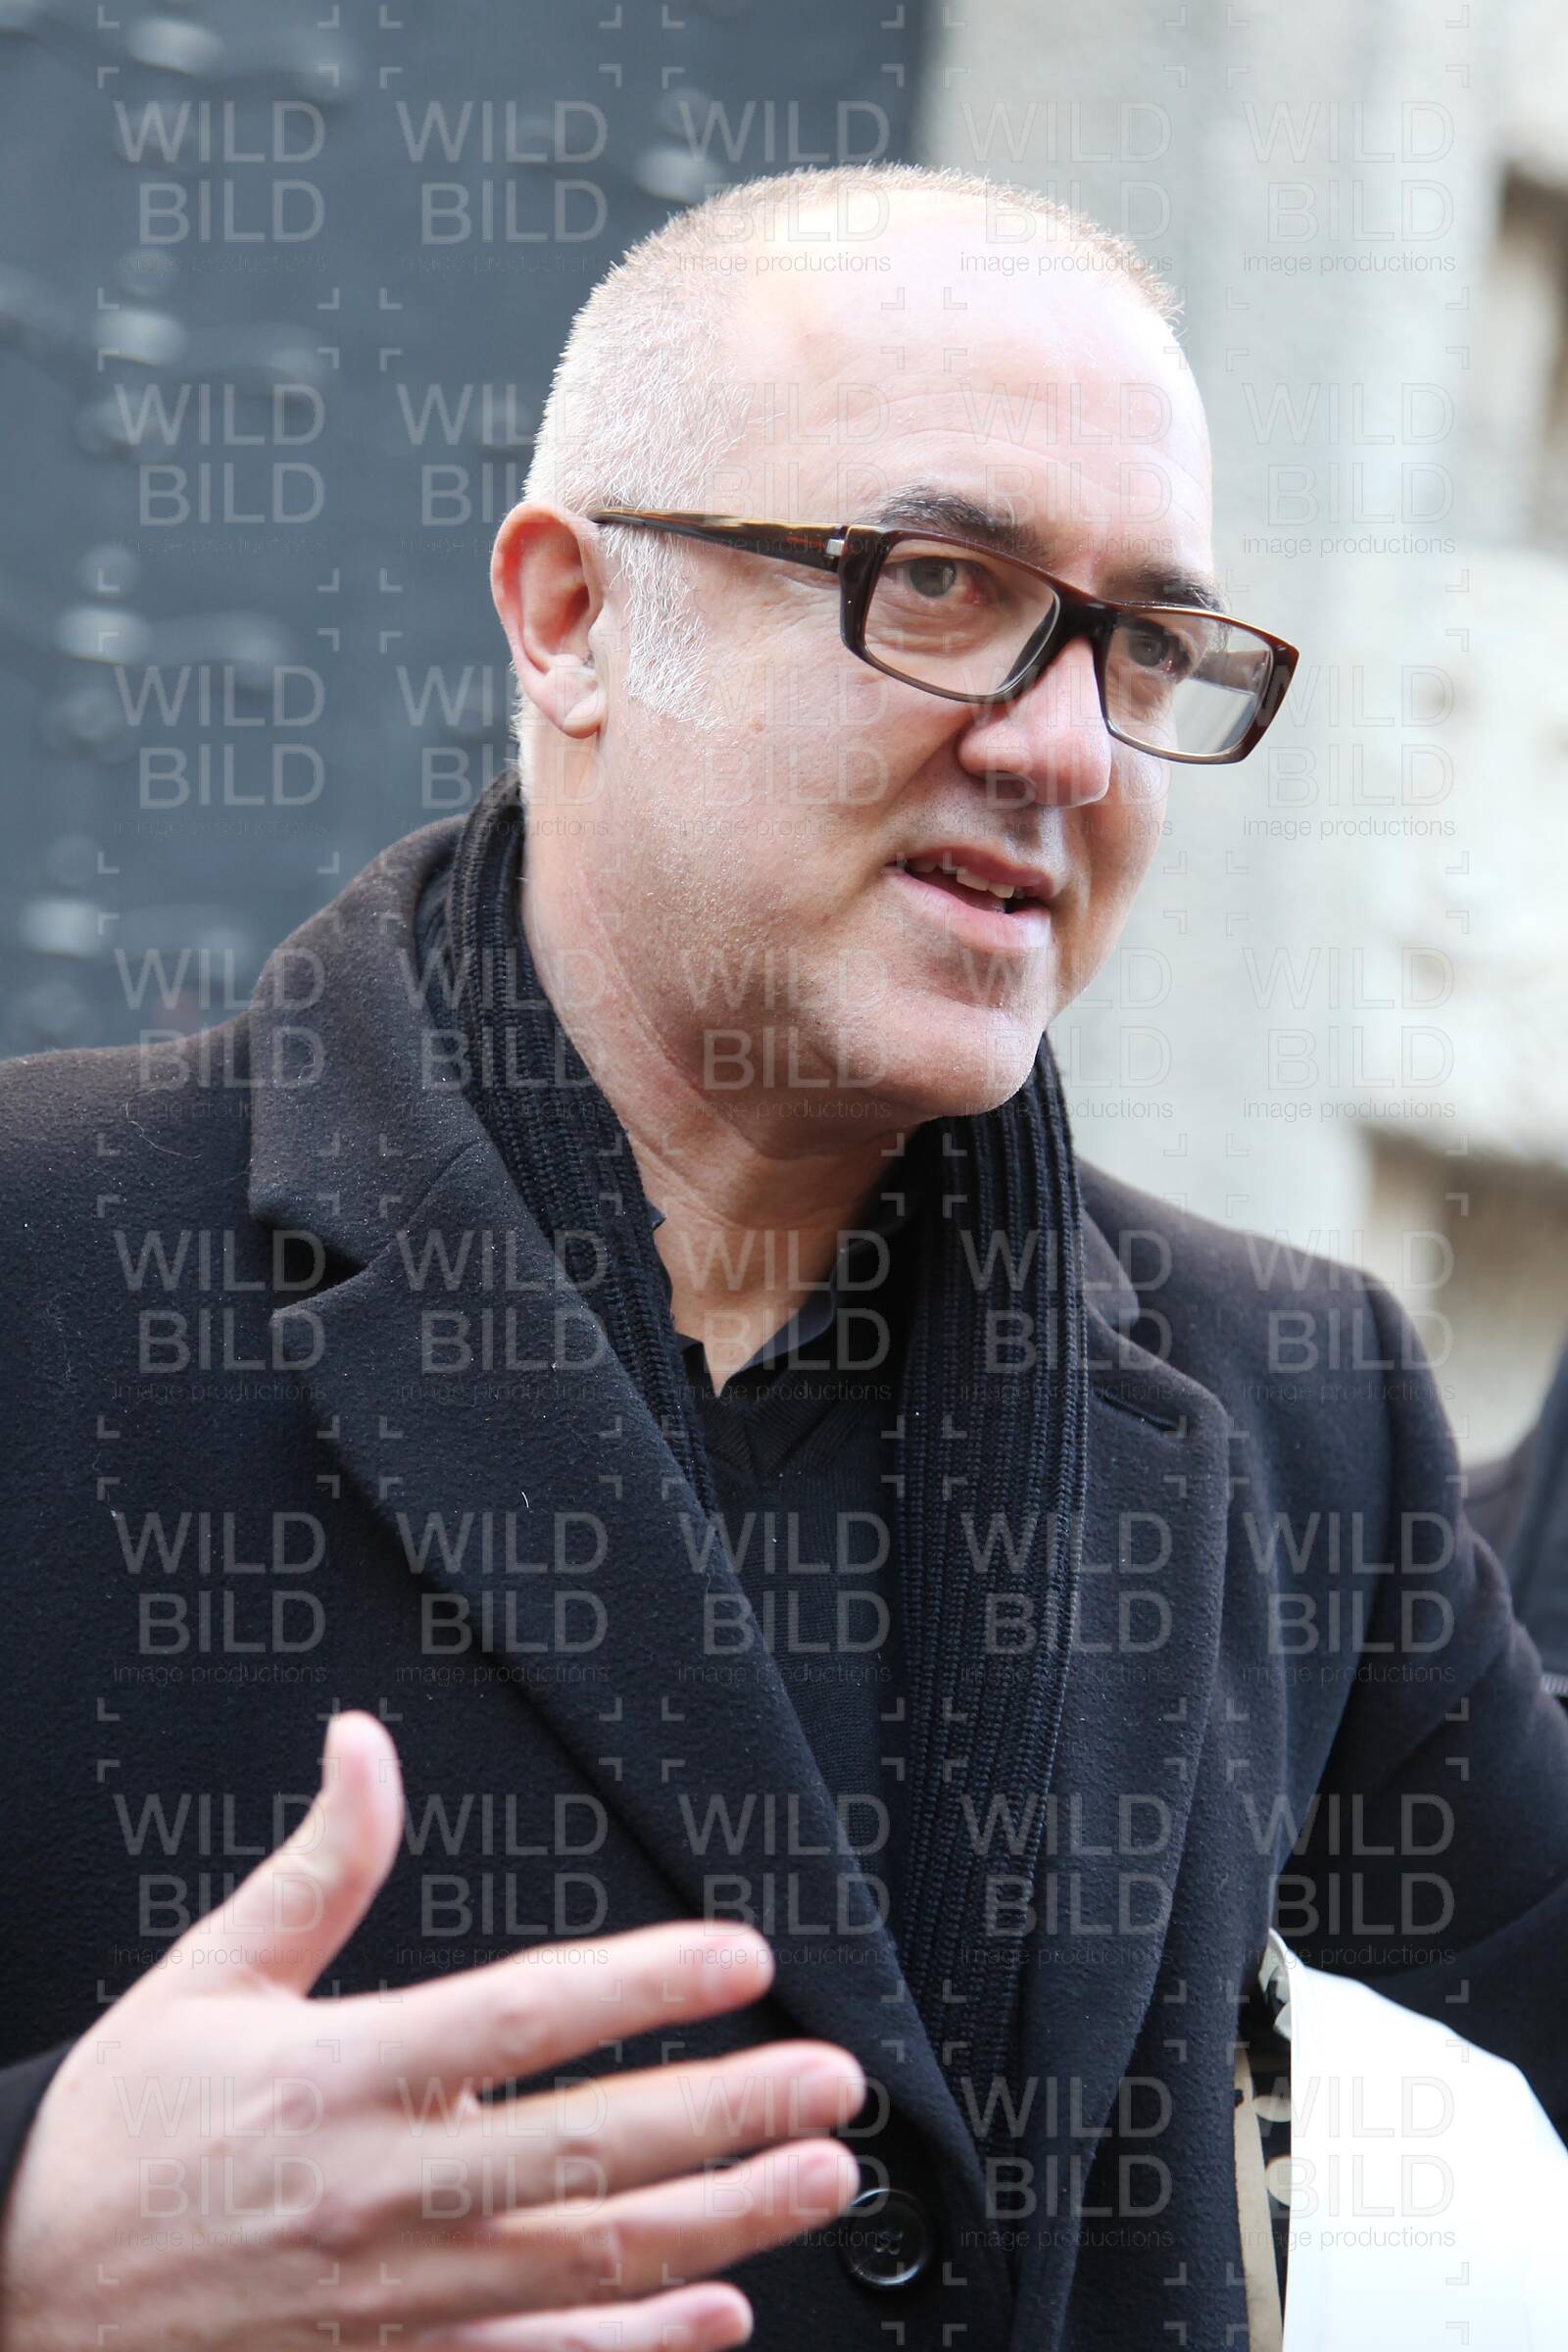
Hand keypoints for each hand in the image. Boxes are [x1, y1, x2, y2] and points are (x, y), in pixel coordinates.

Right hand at [0, 1711, 863, 2349]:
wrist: (18, 2298)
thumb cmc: (120, 2138)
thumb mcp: (208, 1977)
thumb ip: (317, 1866)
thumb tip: (365, 1748)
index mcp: (342, 2073)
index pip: (526, 2017)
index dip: (646, 1985)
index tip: (743, 1960)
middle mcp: (382, 2189)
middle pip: (589, 2146)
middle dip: (729, 2112)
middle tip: (831, 2083)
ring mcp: (396, 2294)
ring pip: (588, 2261)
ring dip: (721, 2222)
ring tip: (816, 2184)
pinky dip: (633, 2349)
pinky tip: (717, 2318)